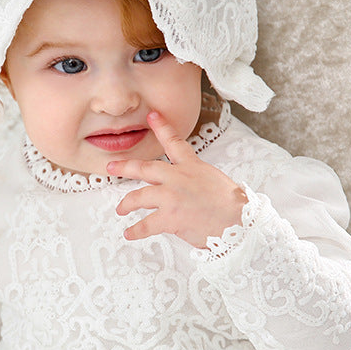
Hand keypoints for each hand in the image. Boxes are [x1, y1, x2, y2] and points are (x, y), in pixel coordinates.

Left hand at [107, 110, 246, 247]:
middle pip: (145, 168)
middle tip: (111, 166)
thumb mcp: (214, 181)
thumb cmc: (232, 206)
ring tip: (120, 208)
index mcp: (192, 167)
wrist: (240, 222)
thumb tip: (186, 187)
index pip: (175, 143)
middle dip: (125, 166)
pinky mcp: (170, 218)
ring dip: (127, 203)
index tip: (152, 115)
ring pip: (139, 197)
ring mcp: (172, 197)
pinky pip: (145, 225)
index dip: (162, 127)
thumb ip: (195, 180)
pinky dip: (135, 231)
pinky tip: (129, 234)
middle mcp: (179, 178)